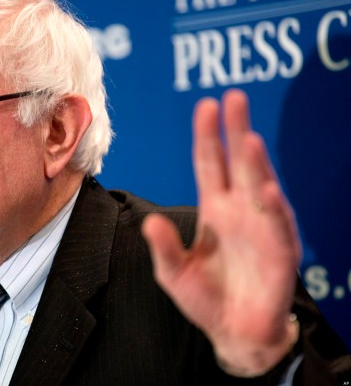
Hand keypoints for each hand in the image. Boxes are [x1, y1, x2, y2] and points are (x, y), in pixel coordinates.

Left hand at [142, 89, 301, 375]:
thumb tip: (150, 223)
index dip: (207, 136)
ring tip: (247, 137)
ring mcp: (261, 227)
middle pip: (238, 162)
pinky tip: (264, 191)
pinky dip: (271, 209)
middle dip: (236, 130)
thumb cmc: (206, 297)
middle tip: (234, 99)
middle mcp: (239, 210)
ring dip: (255, 163)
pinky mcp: (279, 251)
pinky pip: (276, 226)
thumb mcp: (173, 272)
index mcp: (215, 209)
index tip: (206, 106)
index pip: (210, 163)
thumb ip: (163, 247)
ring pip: (260, 185)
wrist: (235, 331)